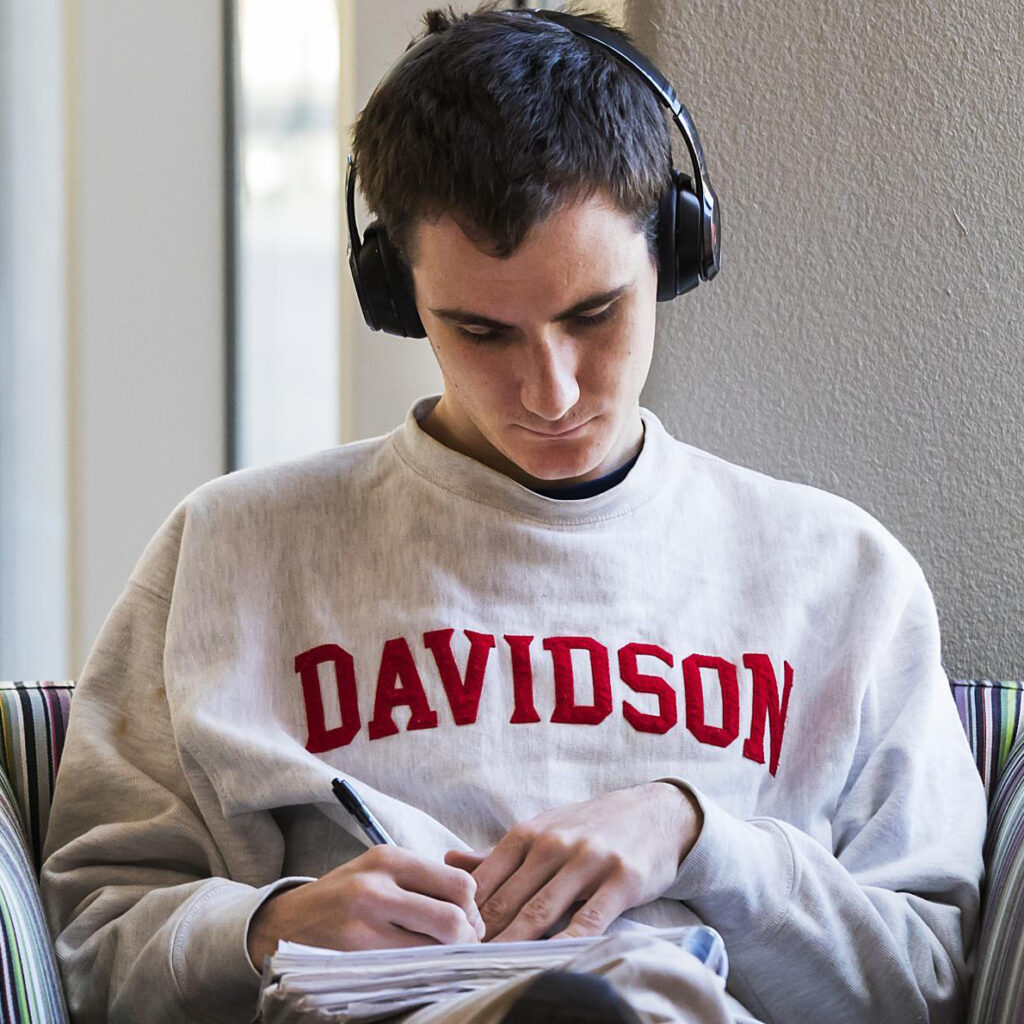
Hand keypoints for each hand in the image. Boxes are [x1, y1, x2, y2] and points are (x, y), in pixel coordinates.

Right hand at [246, 845, 484, 968]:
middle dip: (466, 936)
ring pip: (434, 948)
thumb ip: (420, 879)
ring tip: (439, 957)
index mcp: (388, 858)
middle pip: (452, 916)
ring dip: (445, 957)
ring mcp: (363, 924)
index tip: (467, 921)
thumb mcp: (376, 871)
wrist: (283, 923)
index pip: (457, 883)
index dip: (471, 908)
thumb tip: (472, 905)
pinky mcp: (353, 957)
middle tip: (461, 944)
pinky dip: (420, 971)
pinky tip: (414, 968)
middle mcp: (376, 886)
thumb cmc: (343, 897)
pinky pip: (406, 969)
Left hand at [444, 781, 701, 942]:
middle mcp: (554, 844)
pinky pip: (588, 921)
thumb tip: (449, 861)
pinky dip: (567, 945)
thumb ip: (498, 853)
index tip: (447, 944)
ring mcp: (588, 860)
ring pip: (540, 913)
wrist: (654, 811)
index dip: (463, 916)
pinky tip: (550, 964)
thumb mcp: (543, 829)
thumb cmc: (589, 827)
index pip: (484, 882)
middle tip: (459, 967)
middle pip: (507, 902)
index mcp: (528, 834)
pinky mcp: (621, 879)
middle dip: (482, 938)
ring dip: (513, 946)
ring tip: (490, 973)